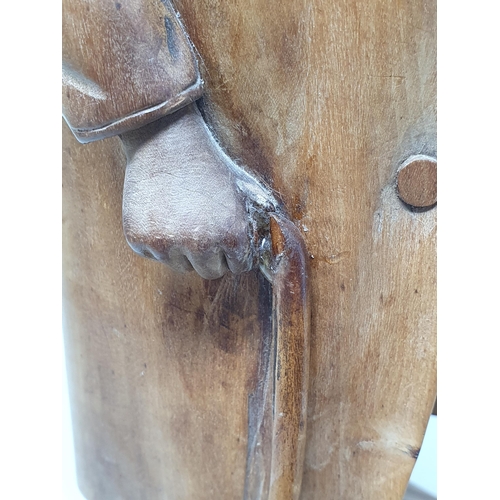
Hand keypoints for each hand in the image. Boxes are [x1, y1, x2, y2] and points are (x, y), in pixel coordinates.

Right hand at [120, 104, 275, 279]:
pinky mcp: (139, 240)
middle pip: (210, 272)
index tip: (222, 232)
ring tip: (181, 215)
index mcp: (232, 235)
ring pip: (181, 266)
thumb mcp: (245, 191)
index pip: (237, 267)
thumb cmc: (210, 166)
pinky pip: (154, 255)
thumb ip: (260, 223)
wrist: (167, 140)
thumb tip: (272, 252)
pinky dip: (157, 241)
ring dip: (183, 250)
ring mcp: (167, 244)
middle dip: (210, 255)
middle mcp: (201, 244)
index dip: (231, 250)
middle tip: (201, 225)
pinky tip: (161, 213)